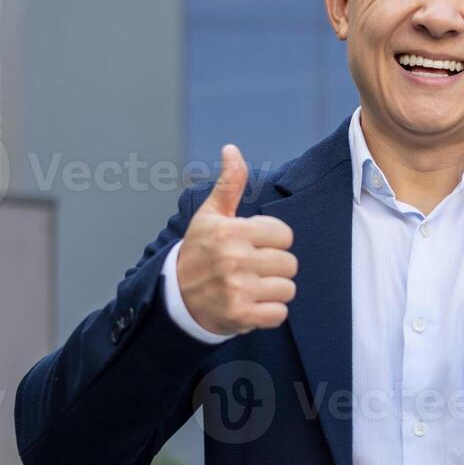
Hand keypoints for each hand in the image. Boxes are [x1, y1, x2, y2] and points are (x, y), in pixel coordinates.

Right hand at [176, 145, 297, 334]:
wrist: (174, 296)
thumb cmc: (199, 251)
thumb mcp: (211, 215)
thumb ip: (229, 183)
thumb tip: (231, 148)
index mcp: (232, 232)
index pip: (284, 234)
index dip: (273, 241)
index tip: (254, 246)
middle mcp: (235, 259)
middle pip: (289, 263)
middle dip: (275, 267)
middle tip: (252, 269)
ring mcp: (238, 289)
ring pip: (287, 288)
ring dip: (273, 291)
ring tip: (252, 287)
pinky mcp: (241, 316)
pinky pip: (279, 313)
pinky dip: (269, 312)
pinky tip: (252, 304)